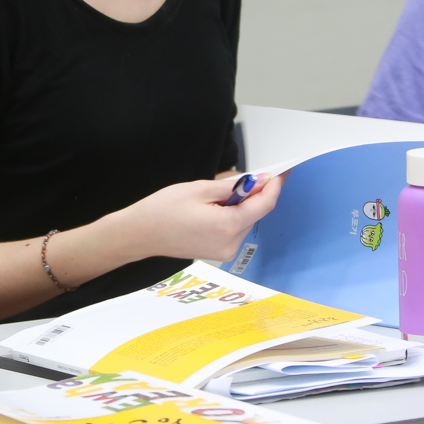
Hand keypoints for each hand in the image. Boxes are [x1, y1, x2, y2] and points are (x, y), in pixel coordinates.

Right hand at [106, 172, 284, 263]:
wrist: (140, 234)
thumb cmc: (164, 209)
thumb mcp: (200, 188)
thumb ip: (233, 186)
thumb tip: (258, 181)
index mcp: (228, 226)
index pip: (265, 204)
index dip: (275, 185)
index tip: (283, 171)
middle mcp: (231, 243)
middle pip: (256, 213)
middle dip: (254, 193)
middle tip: (242, 177)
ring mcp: (225, 251)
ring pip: (246, 220)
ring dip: (241, 204)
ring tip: (215, 195)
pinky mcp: (218, 252)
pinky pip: (235, 228)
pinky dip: (232, 215)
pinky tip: (213, 208)